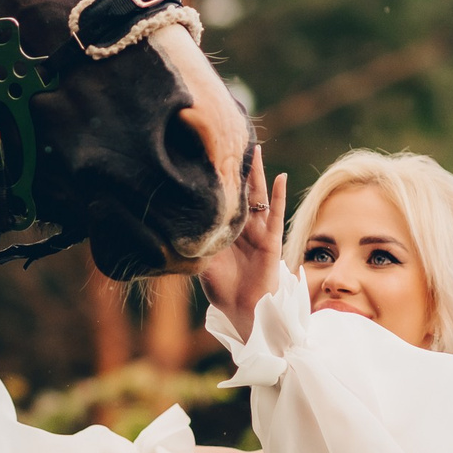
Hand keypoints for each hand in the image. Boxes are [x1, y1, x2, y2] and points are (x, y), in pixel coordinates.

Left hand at [199, 146, 285, 340]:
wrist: (242, 311)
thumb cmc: (223, 290)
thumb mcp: (201, 260)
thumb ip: (194, 242)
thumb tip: (172, 223)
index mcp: (226, 231)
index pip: (222, 199)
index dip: (219, 179)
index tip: (210, 155)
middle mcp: (243, 228)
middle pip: (241, 192)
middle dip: (238, 169)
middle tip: (234, 141)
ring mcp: (258, 232)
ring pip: (257, 197)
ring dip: (257, 174)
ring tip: (256, 150)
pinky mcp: (271, 241)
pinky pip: (275, 215)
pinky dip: (279, 196)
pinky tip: (280, 178)